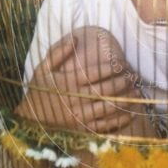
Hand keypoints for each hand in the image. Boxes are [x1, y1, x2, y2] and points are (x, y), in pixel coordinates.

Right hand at [15, 27, 149, 133]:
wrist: (30, 120)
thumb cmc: (38, 91)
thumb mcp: (42, 69)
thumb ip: (58, 53)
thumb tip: (75, 38)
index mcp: (68, 83)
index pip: (95, 73)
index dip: (112, 68)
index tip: (123, 64)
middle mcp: (76, 99)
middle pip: (106, 90)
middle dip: (123, 83)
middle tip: (134, 77)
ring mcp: (81, 116)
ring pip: (108, 108)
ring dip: (126, 101)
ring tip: (137, 94)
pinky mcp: (83, 130)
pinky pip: (105, 126)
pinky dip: (119, 121)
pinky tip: (131, 114)